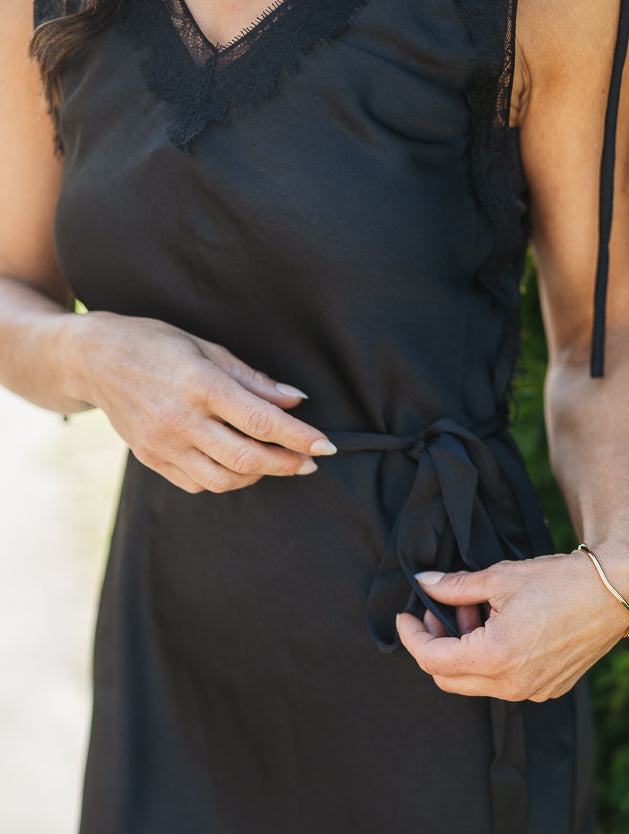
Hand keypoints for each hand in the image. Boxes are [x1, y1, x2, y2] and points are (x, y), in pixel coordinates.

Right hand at [66, 311, 336, 491]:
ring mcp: (162, 445)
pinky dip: (225, 479)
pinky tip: (236, 464)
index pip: (261, 421)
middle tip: (308, 463)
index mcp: (199, 385)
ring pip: (224, 480)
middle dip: (285, 465)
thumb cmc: (155, 344)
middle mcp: (180, 420)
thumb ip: (252, 379)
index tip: (325, 446)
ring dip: (257, 476)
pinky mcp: (151, 459)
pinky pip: (198, 484)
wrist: (92, 360)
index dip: (299, 437)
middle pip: (247, 458)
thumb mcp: (205, 347)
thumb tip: (296, 401)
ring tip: (273, 462)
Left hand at [395, 548, 628, 701]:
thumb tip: (424, 584)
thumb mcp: (499, 577)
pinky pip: (504, 684)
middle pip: (447, 679)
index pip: (431, 659)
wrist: (614, 591)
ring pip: (475, 683)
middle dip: (436, 646)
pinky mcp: (549, 690)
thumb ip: (454, 587)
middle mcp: (512, 685)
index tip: (406, 617)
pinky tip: (502, 629)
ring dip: (465, 653)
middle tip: (443, 612)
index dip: (411, 637)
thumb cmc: (560, 581)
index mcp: (494, 657)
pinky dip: (492, 661)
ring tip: (479, 614)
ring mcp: (532, 692)